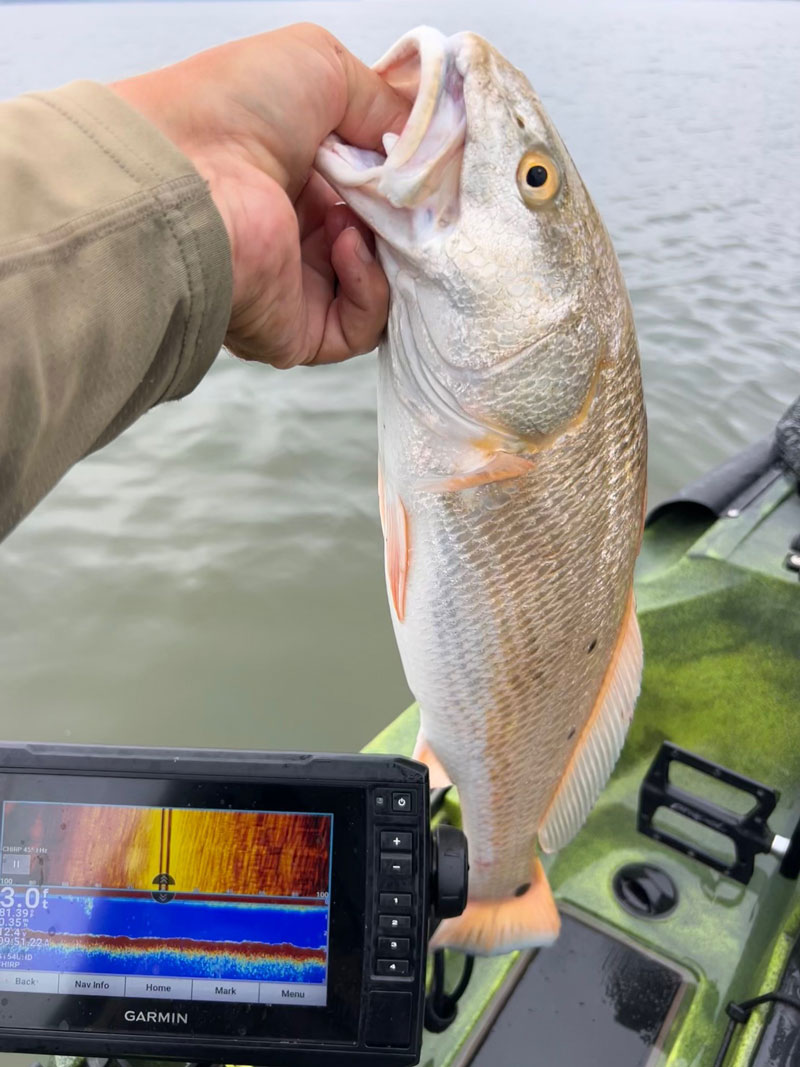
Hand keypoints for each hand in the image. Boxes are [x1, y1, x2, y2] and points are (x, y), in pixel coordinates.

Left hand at [111, 24, 409, 366]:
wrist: (184, 167)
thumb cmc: (229, 109)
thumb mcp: (322, 66)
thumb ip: (382, 101)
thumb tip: (422, 140)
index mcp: (298, 178)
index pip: (375, 193)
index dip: (407, 180)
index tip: (428, 164)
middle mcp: (297, 235)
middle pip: (384, 241)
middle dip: (406, 217)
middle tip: (412, 190)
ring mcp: (297, 286)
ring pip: (380, 286)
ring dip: (388, 248)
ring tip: (363, 210)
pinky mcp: (297, 331)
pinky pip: (360, 328)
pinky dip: (369, 286)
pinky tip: (346, 243)